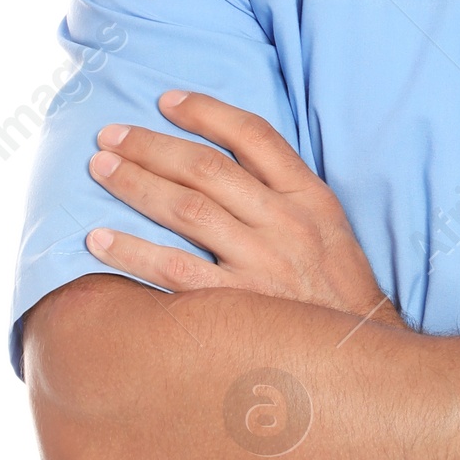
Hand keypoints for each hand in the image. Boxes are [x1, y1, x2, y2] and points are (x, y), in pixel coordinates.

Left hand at [85, 91, 401, 324]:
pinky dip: (132, 250)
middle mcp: (286, 223)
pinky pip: (174, 270)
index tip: (165, 101)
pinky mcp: (238, 305)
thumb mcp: (329, 228)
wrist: (360, 358)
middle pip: (207, 168)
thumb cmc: (337, 291)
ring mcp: (262, 264)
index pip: (253, 136)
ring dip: (136, 184)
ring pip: (187, 209)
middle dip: (152, 146)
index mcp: (310, 197)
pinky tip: (98, 238)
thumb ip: (284, 192)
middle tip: (110, 135)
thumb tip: (224, 160)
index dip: (206, 112)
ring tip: (100, 169)